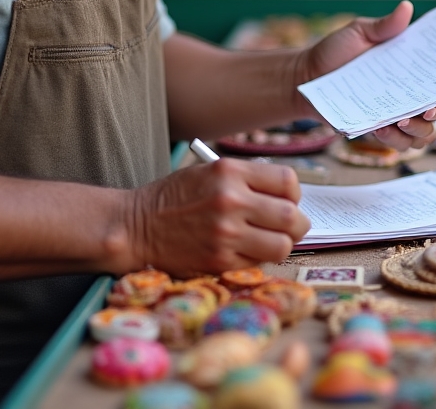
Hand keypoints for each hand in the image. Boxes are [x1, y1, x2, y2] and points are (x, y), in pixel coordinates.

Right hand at [127, 159, 309, 275]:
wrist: (138, 225)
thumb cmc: (176, 197)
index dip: (293, 193)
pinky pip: (259, 263)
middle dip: (297, 223)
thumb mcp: (210, 172)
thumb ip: (247, 180)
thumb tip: (287, 197)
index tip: (286, 199)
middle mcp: (231, 201)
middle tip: (288, 226)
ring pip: (282, 245)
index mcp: (229, 172)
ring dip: (281, 244)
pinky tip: (244, 250)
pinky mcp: (221, 261)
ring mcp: (226, 234)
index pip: (287, 182)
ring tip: (269, 240)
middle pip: (292, 217)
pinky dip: (259, 258)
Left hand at [295, 1, 435, 150]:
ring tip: (403, 120)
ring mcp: (397, 115)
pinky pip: (400, 144)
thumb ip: (384, 26)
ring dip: (420, 130)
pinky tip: (383, 129)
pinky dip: (395, 140)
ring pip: (425, 133)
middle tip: (431, 108)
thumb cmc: (335, 52)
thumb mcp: (359, 32)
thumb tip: (406, 7)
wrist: (306, 75)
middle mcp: (411, 94)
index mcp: (413, 69)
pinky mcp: (380, 131)